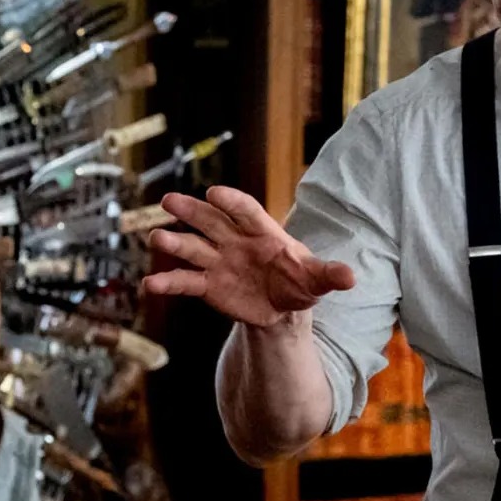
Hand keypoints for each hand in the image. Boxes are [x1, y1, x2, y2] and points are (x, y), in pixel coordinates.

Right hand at [141, 186, 354, 327]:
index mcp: (262, 231)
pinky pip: (185, 281)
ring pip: (192, 247)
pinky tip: (149, 286)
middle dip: (190, 211)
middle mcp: (234, 241)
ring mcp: (218, 260)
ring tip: (155, 239)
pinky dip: (168, 283)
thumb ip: (329, 275)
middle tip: (168, 201)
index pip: (245, 210)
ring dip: (173, 242)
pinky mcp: (208, 284)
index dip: (230, 201)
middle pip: (210, 220)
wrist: (280, 306)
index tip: (213, 193)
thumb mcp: (316, 280)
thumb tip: (351, 278)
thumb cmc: (299, 282)